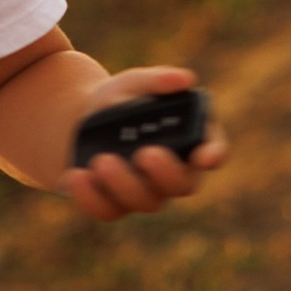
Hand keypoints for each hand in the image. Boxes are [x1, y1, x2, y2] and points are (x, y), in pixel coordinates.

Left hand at [60, 66, 228, 223]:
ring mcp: (146, 194)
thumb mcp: (133, 83)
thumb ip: (157, 80)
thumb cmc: (120, 100)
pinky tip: (77, 176)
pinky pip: (107, 210)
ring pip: (145, 201)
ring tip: (101, 159)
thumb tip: (183, 80)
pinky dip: (91, 197)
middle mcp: (174, 172)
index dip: (213, 154)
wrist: (81, 122)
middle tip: (145, 153)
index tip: (204, 156)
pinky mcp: (115, 206)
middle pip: (182, 185)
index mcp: (190, 139)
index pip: (213, 151)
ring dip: (124, 183)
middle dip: (166, 173)